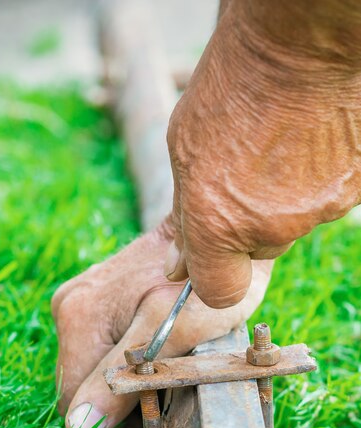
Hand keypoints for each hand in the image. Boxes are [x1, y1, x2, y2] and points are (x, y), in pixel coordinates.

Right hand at [52, 219, 272, 427]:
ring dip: (123, 384)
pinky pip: (99, 350)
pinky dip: (123, 363)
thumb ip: (123, 376)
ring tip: (164, 371)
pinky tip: (154, 353)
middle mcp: (70, 308)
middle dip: (119, 403)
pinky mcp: (94, 300)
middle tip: (166, 393)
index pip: (76, 403)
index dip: (113, 424)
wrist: (214, 235)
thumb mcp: (173, 333)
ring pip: (90, 371)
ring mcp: (79, 301)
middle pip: (80, 387)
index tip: (155, 415)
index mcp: (79, 318)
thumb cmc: (204, 285)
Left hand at [165, 0, 360, 307]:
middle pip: (256, 253)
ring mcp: (316, 212)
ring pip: (291, 227)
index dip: (215, 278)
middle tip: (244, 176)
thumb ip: (185, 217)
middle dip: (246, 227)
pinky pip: (322, 204)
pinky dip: (312, 184)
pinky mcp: (351, 192)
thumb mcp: (185, 149)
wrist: (302, 40)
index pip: (219, 292)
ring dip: (280, 202)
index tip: (211, 259)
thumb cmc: (233, 85)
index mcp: (218, 222)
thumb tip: (178, 267)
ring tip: (276, 149)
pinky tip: (305, 144)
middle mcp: (269, 227)